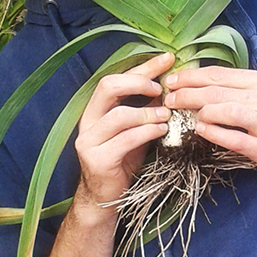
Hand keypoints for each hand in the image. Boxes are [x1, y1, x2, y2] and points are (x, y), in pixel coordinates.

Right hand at [74, 52, 173, 206]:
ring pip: (119, 114)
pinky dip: (147, 132)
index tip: (167, 59)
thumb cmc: (122, 161)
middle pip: (108, 86)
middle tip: (162, 89)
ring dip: (148, 112)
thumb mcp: (135, 130)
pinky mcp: (97, 160)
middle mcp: (87, 121)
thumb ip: (145, 110)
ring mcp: (89, 141)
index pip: (116, 78)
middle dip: (139, 82)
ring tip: (166, 115)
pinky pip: (125, 139)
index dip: (142, 67)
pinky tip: (161, 131)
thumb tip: (169, 87)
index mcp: (95, 109)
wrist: (105, 198)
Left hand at [163, 65, 256, 175]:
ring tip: (179, 112)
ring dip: (199, 110)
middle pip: (218, 91)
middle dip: (187, 93)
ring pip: (226, 110)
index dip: (192, 76)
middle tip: (167, 97)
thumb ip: (242, 86)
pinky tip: (200, 130)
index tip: (172, 79)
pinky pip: (236, 138)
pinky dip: (215, 132)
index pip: (220, 74)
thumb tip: (203, 82)